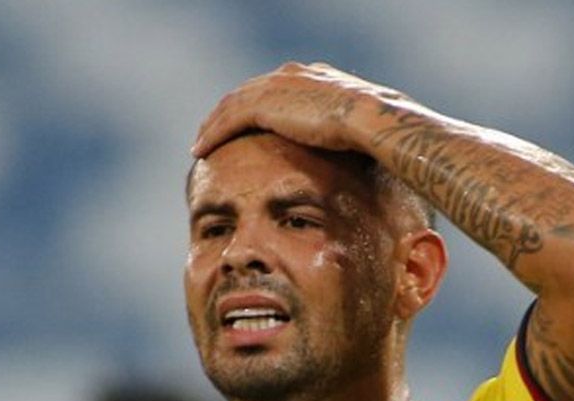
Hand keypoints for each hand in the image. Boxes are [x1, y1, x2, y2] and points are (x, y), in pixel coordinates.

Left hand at [192, 61, 415, 158]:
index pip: (272, 89)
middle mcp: (289, 75)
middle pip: (246, 93)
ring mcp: (274, 87)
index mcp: (311, 77)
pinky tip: (200, 151)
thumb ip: (345, 132)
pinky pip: (228, 120)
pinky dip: (212, 134)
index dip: (254, 106)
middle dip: (226, 113)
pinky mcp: (263, 105)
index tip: (244, 123)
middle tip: (210, 132)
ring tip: (200, 144)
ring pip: (231, 106)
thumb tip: (353, 152)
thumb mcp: (357, 126)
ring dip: (212, 126)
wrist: (369, 118)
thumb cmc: (373, 128)